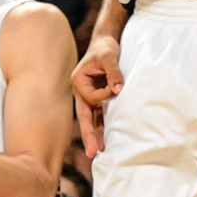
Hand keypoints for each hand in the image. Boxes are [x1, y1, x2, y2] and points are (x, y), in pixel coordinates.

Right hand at [72, 34, 123, 154]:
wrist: (106, 43)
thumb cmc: (105, 48)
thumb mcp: (109, 56)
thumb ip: (114, 73)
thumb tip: (118, 90)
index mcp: (78, 81)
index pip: (90, 97)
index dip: (103, 96)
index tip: (115, 89)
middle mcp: (81, 91)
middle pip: (84, 116)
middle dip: (88, 134)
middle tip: (92, 153)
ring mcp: (89, 96)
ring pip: (91, 118)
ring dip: (96, 134)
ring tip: (99, 152)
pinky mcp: (99, 98)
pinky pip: (100, 115)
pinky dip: (103, 126)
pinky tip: (106, 140)